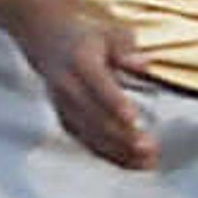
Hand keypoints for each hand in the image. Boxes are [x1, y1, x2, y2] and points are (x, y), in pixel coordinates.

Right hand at [18, 1, 159, 168]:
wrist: (47, 43)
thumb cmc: (88, 39)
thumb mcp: (109, 33)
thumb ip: (126, 48)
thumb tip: (143, 64)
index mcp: (81, 61)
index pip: (98, 85)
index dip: (115, 103)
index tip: (134, 120)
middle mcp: (68, 87)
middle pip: (94, 116)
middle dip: (122, 135)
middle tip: (150, 148)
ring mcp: (63, 107)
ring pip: (90, 134)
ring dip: (118, 150)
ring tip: (147, 162)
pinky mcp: (65, 121)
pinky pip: (86, 142)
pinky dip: (109, 154)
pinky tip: (132, 163)